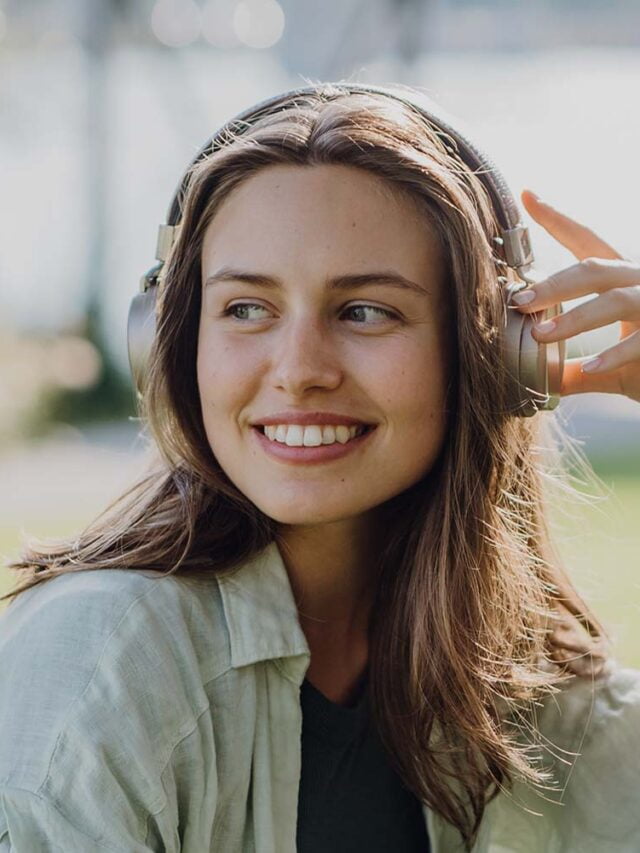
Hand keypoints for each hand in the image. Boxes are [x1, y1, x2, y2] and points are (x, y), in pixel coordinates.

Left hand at [511, 190, 639, 403]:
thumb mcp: (609, 369)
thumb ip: (574, 372)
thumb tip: (536, 382)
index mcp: (623, 280)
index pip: (587, 242)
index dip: (557, 219)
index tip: (528, 195)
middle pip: (595, 269)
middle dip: (555, 284)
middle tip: (520, 301)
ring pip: (616, 300)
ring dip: (576, 318)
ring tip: (541, 335)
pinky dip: (614, 354)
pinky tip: (590, 366)